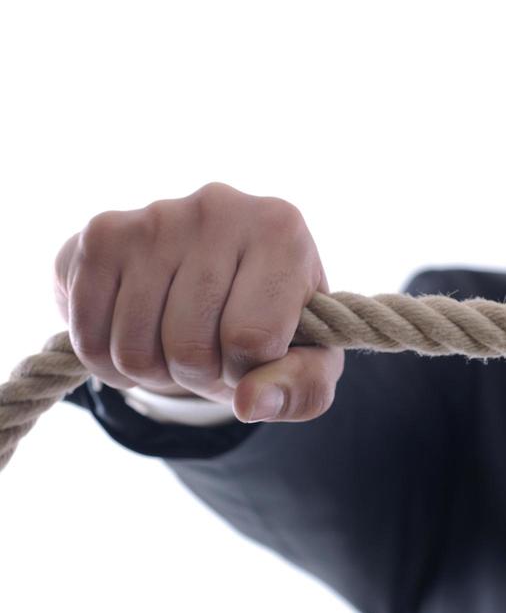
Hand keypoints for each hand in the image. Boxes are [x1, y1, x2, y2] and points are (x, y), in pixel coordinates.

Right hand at [53, 181, 343, 423]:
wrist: (215, 272)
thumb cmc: (276, 320)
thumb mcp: (311, 359)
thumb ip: (300, 387)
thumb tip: (251, 404)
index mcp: (282, 231)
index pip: (251, 338)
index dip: (247, 369)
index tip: (254, 354)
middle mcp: (220, 208)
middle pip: (188, 348)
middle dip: (199, 375)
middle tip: (212, 353)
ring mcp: (154, 217)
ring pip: (133, 350)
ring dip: (153, 373)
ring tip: (178, 344)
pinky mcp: (101, 235)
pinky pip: (88, 339)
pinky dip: (108, 364)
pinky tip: (137, 337)